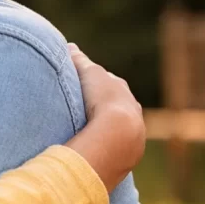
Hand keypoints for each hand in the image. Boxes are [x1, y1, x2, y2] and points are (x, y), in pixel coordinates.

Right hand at [67, 43, 145, 189]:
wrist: (117, 135)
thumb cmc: (102, 100)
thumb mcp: (88, 74)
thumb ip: (79, 60)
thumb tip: (70, 47)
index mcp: (123, 92)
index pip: (109, 85)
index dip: (96, 85)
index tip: (84, 87)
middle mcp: (133, 112)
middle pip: (117, 108)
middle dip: (104, 108)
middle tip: (86, 111)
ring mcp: (134, 135)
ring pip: (119, 130)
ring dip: (107, 131)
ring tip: (89, 135)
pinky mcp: (129, 157)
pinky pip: (115, 150)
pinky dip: (106, 148)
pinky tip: (95, 152)